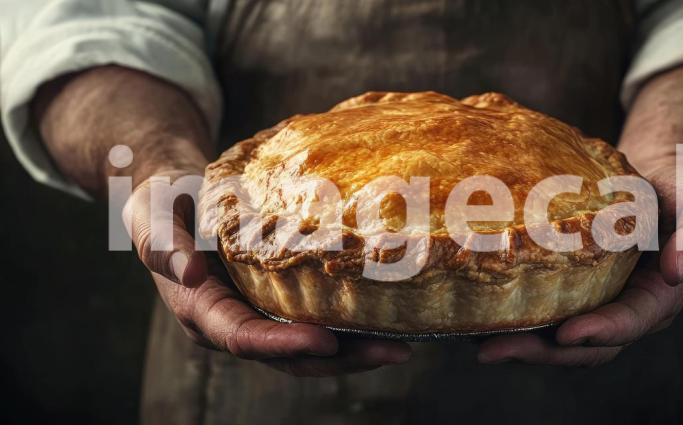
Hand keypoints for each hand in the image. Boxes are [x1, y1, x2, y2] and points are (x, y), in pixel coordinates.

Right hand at [124, 171, 411, 375]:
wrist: (173, 193)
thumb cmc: (161, 200)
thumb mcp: (152, 214)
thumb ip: (164, 244)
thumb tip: (191, 272)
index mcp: (200, 310)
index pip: (245, 338)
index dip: (286, 344)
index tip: (327, 341)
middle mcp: (232, 322)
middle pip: (289, 356)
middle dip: (341, 359)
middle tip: (394, 350)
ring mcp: (256, 315)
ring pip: (308, 348)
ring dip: (354, 351)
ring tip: (403, 344)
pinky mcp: (275, 301)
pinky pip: (313, 322)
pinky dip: (348, 327)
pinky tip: (386, 318)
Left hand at [477, 164, 682, 365]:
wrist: (654, 174)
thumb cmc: (679, 185)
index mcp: (659, 296)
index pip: (630, 322)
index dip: (600, 332)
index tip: (566, 334)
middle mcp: (624, 309)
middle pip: (584, 346)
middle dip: (541, 351)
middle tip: (494, 349)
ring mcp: (595, 303)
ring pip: (558, 337)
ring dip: (519, 343)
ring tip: (476, 341)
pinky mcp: (571, 290)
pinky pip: (544, 312)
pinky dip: (514, 318)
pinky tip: (477, 313)